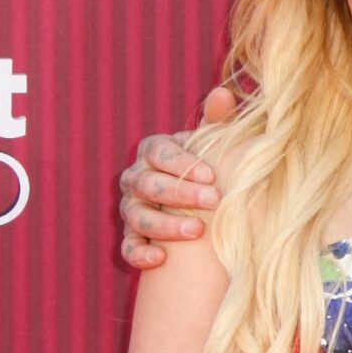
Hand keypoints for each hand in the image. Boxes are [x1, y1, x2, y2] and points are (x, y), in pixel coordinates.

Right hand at [118, 85, 235, 268]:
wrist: (204, 203)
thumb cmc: (210, 167)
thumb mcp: (215, 144)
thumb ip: (218, 121)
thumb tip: (223, 92)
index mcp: (153, 152)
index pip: (159, 153)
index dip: (182, 163)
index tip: (211, 175)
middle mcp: (136, 178)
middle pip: (148, 184)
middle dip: (179, 193)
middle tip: (213, 201)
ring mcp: (131, 208)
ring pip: (137, 216)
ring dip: (165, 225)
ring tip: (197, 231)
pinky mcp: (132, 237)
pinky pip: (128, 247)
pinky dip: (140, 254)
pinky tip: (160, 259)